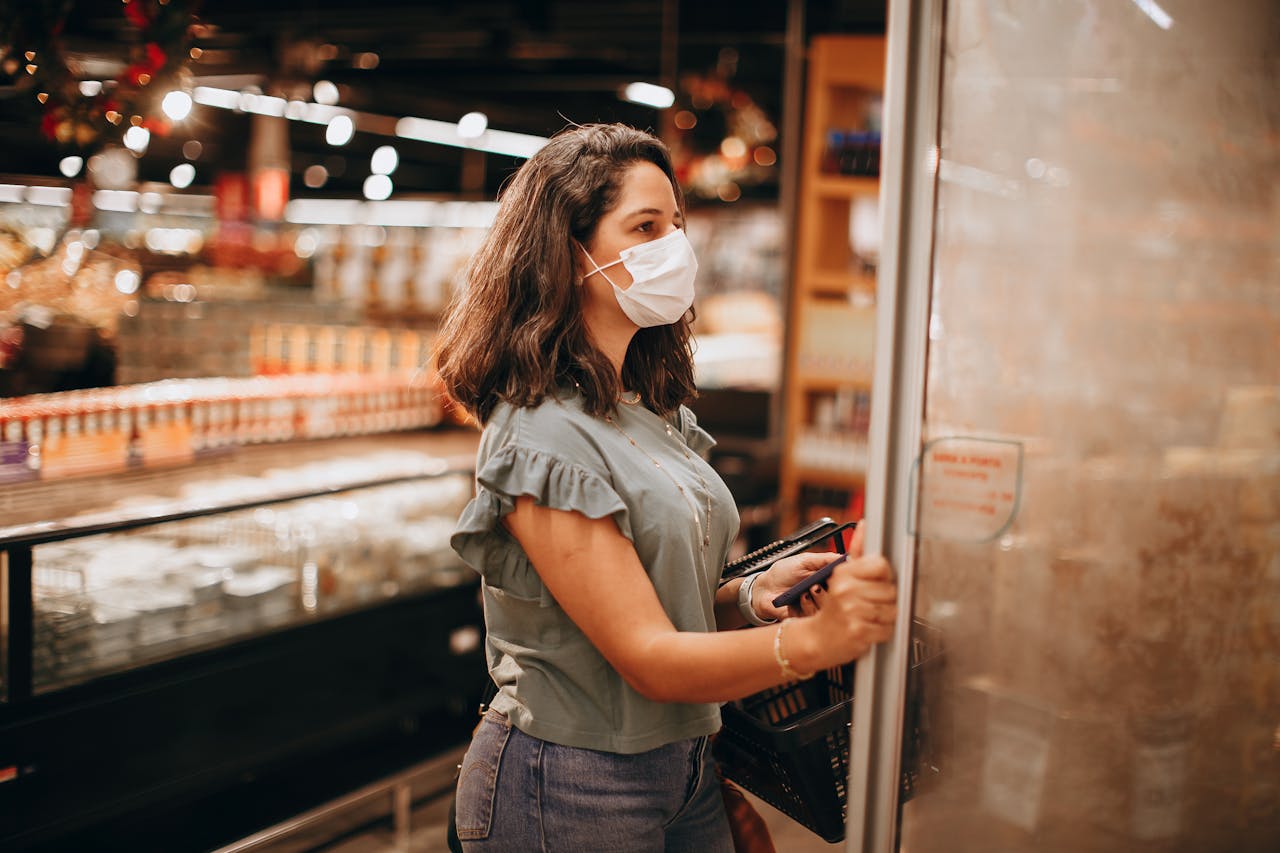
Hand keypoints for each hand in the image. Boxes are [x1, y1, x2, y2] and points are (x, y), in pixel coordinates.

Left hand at [751, 550, 840, 622]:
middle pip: (843, 598)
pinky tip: (798, 599)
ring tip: (806, 590)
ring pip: (830, 608)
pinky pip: (815, 616)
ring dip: (817, 596)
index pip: (847, 583)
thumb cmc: (783, 573)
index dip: (847, 580)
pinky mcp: (808, 620)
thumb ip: (824, 559)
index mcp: (828, 581)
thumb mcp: (804, 560)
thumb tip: (845, 558)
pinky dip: (807, 605)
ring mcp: (817, 609)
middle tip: (818, 584)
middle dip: (832, 589)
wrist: (764, 589)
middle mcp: (826, 596)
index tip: (843, 575)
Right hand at [785, 525, 897, 671]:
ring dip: (885, 618)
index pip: (881, 565)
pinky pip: (887, 629)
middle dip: (886, 600)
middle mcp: (846, 590)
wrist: (817, 639)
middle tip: (870, 605)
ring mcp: (852, 611)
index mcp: (843, 573)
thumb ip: (857, 550)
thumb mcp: (841, 576)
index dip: (883, 577)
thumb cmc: (833, 608)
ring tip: (868, 618)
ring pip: (892, 611)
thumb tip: (866, 524)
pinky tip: (868, 629)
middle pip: (891, 590)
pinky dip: (882, 632)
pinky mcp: (859, 631)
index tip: (875, 584)